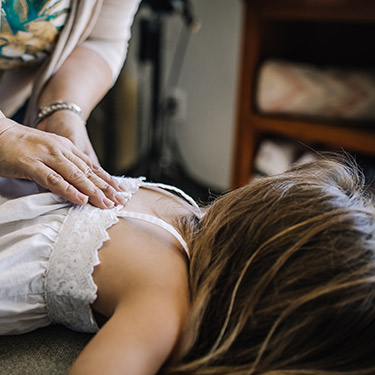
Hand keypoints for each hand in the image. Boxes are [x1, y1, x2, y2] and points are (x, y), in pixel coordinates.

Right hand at [0, 117, 125, 208]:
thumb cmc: (21, 144)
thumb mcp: (48, 151)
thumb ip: (63, 163)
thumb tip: (78, 181)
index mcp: (66, 147)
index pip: (91, 166)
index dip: (107, 178)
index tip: (120, 190)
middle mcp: (61, 150)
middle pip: (88, 172)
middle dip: (106, 188)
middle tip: (120, 200)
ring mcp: (47, 157)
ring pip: (76, 176)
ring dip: (93, 191)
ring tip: (106, 204)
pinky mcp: (31, 165)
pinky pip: (54, 180)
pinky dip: (69, 191)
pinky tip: (81, 200)